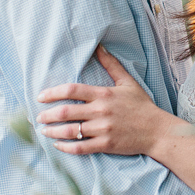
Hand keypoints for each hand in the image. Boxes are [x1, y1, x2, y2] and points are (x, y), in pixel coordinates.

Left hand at [36, 45, 174, 155]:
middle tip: (38, 117)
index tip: (41, 97)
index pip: (72, 90)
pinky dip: (66, 147)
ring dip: (52, 131)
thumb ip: (111, 64)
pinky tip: (58, 145)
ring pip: (70, 131)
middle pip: (66, 112)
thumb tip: (99, 46)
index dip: (53, 93)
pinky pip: (80, 147)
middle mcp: (100, 111)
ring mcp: (102, 129)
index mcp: (103, 94)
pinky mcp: (105, 144)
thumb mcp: (127, 81)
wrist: (157, 130)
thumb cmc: (141, 105)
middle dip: (47, 115)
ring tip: (44, 131)